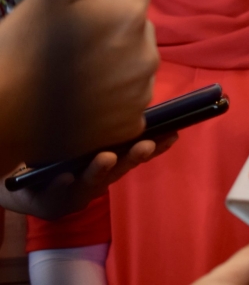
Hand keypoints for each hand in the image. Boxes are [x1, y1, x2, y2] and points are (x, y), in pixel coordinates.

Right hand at [0, 0, 159, 169]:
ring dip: (116, 56)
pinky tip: (83, 95)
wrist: (3, 117)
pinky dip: (113, 91)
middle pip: (139, 22)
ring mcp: (142, 92)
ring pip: (136, 58)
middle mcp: (146, 54)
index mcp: (129, 17)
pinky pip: (131, 93)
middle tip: (74, 36)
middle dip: (114, 21)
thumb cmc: (21, 51)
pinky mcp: (132, 122)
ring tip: (76, 68)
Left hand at [0, 134, 175, 218]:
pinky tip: (64, 177)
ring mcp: (76, 190)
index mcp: (111, 163)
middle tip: (146, 144)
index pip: (138, 153)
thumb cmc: (63, 157)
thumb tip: (131, 93)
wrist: (29, 187)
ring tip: (106, 157)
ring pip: (91, 181)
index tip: (173, 134)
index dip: (158, 146)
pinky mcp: (51, 200)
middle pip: (120, 168)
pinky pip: (55, 192)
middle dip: (134, 157)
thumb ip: (110, 123)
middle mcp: (99, 179)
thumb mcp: (88, 138)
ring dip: (100, 170)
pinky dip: (61, 185)